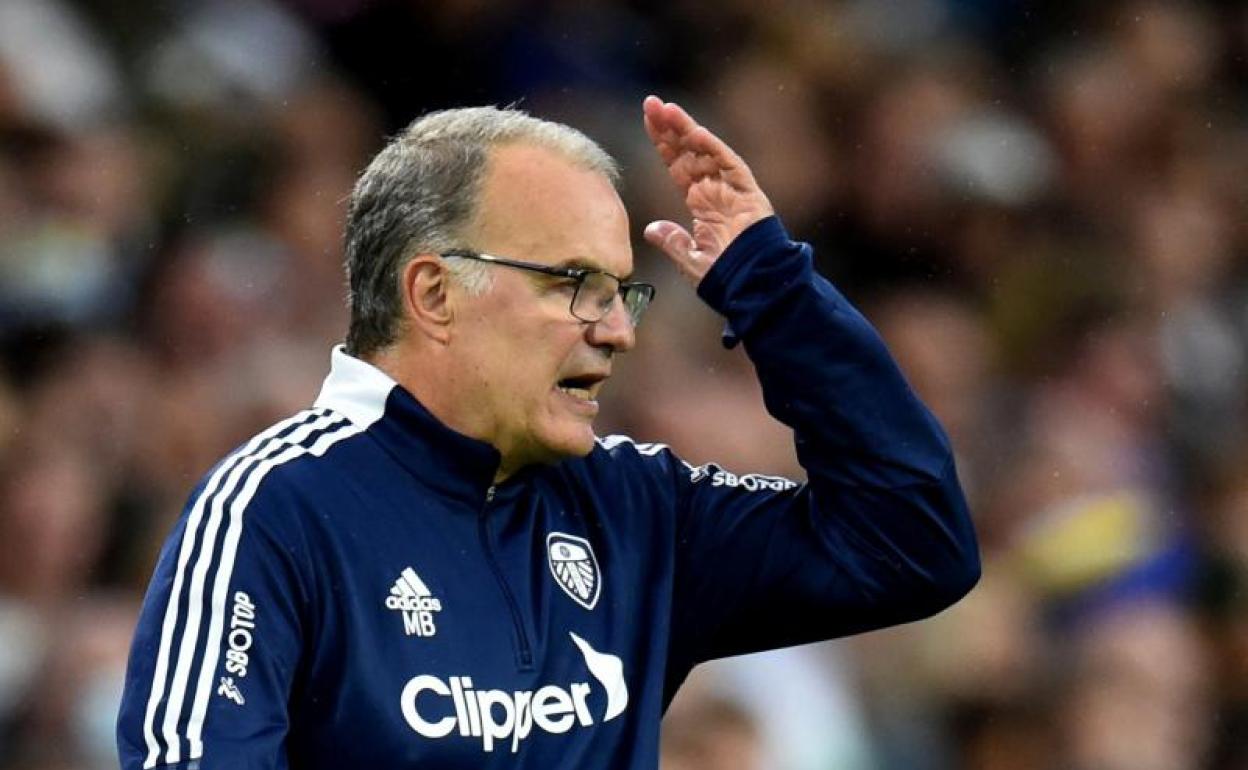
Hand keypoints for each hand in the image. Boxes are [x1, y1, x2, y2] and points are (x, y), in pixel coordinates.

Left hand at [642, 95, 773, 283]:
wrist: (753, 286)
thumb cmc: (725, 278)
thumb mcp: (689, 259)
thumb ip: (672, 241)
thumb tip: (652, 228)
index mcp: (702, 203)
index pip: (678, 166)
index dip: (663, 144)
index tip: (648, 121)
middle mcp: (715, 190)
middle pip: (689, 151)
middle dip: (670, 127)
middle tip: (650, 102)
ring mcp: (732, 188)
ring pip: (706, 151)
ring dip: (686, 129)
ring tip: (665, 109)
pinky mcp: (747, 191)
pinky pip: (728, 163)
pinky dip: (712, 147)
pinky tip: (693, 131)